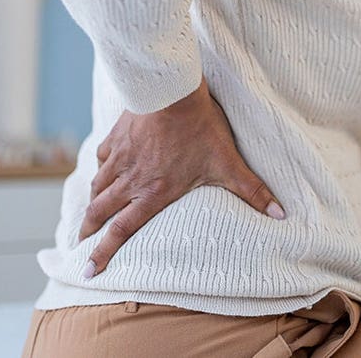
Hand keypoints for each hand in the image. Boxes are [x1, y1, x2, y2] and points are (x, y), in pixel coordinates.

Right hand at [78, 78, 283, 277]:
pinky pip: (102, 158)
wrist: (172, 90)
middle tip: (79, 245)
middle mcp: (130, 180)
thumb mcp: (228, 162)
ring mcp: (120, 157)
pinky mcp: (116, 137)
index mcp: (153, 193)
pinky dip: (99, 169)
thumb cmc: (200, 128)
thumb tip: (281, 214)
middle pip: (99, 212)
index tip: (88, 270)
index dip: (103, 252)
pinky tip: (102, 171)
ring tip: (87, 216)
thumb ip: (252, 191)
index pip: (121, 230)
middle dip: (87, 232)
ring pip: (97, 187)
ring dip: (90, 204)